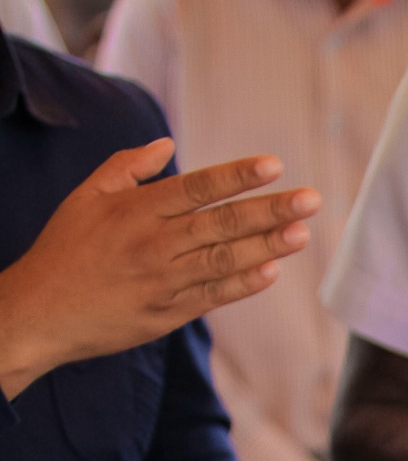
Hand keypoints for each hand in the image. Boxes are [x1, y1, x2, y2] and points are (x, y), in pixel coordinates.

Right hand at [0, 143, 318, 400]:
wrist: (43, 313)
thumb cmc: (66, 249)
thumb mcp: (86, 196)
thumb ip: (127, 167)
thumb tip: (168, 145)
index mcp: (137, 211)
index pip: (197, 188)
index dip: (237, 176)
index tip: (273, 165)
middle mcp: (155, 245)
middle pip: (221, 224)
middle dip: (269, 211)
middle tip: (311, 200)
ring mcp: (165, 282)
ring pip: (224, 260)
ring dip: (267, 247)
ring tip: (302, 233)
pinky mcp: (169, 314)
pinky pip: (214, 295)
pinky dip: (243, 283)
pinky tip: (272, 270)